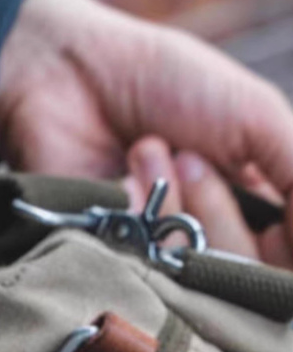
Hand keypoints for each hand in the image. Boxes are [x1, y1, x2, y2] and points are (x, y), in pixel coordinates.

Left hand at [0, 0, 292, 257]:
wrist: (78, 72)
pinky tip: (123, 168)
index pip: (279, 264)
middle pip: (236, 279)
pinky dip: (135, 212)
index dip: (281, 243)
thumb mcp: (257, 118)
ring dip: (174, 206)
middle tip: (190, 157)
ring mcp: (152, 257)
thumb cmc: (170, 84)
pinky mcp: (103, 262)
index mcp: (249, 211)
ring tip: (147, 149)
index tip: (262, 199)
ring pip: (185, 278)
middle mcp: (203, 243)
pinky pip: (134, 269)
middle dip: (217, 212)